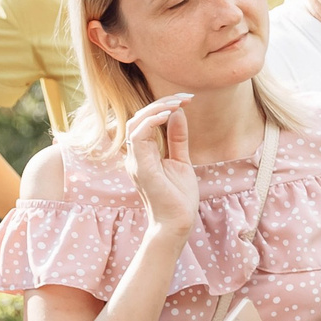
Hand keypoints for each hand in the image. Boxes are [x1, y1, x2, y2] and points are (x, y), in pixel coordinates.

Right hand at [121, 93, 197, 236]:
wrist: (177, 222)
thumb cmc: (178, 197)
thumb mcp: (181, 161)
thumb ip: (177, 139)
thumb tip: (179, 114)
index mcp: (143, 154)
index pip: (145, 122)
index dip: (163, 107)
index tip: (186, 100)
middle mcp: (135, 156)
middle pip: (138, 118)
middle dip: (161, 103)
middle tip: (185, 98)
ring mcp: (135, 161)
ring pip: (135, 123)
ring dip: (156, 109)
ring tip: (178, 103)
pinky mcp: (140, 166)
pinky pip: (138, 136)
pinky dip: (151, 122)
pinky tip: (169, 115)